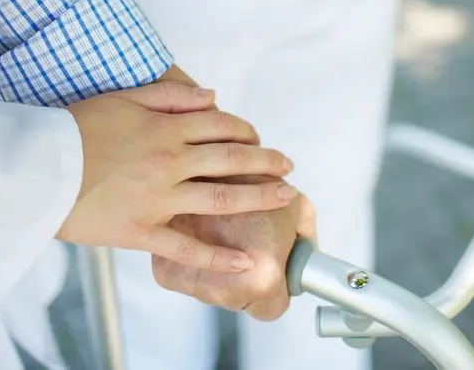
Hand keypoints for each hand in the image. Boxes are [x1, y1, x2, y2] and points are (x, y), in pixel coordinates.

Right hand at [56, 81, 296, 272]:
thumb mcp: (121, 98)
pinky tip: (244, 262)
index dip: (245, 131)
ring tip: (283, 197)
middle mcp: (170, 162)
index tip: (258, 138)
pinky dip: (217, 258)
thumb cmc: (74, 129)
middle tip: (287, 165)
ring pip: (219, 198)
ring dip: (257, 197)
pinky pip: (186, 247)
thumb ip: (169, 96)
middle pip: (230, 159)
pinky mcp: (141, 230)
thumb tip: (212, 96)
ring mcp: (158, 198)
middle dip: (265, 162)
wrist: (36, 168)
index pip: (219, 126)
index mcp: (165, 129)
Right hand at [152, 185, 316, 319]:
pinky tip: (200, 232)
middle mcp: (223, 288)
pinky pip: (189, 275)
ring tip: (221, 231)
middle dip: (247, 275)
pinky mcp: (165, 272)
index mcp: (262, 277)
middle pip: (242, 300)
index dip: (276, 287)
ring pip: (214, 289)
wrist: (187, 165)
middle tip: (246, 241)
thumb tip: (308, 252)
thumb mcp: (297, 205)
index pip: (272, 308)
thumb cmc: (248, 181)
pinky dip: (193, 258)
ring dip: (219, 267)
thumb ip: (305, 235)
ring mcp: (192, 282)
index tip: (274, 269)